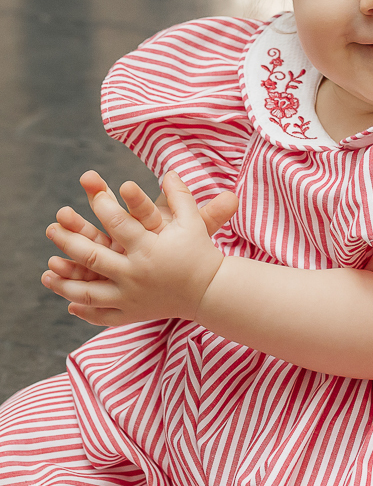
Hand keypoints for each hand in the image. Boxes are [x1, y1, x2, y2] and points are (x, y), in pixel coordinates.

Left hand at [42, 171, 236, 326]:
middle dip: (69, 242)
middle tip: (51, 229)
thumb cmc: (200, 252)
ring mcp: (131, 296)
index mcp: (149, 247)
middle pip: (94, 256)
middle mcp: (136, 273)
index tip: (86, 190)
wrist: (211, 292)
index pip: (118, 223)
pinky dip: (84, 310)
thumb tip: (169, 171)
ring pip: (89, 291)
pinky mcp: (132, 313)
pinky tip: (70, 303)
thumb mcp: (193, 221)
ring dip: (65, 282)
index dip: (101, 204)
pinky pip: (101, 315)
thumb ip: (181, 196)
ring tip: (47, 273)